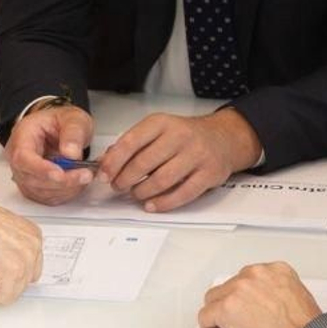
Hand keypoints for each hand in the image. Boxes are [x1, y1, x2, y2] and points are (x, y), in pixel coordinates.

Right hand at [0, 189, 43, 304]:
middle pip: (25, 280)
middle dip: (4, 277)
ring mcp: (25, 259)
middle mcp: (33, 245)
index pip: (30, 265)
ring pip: (14, 290)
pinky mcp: (13, 273)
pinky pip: (4, 298)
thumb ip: (10, 245)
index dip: (6, 267)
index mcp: (32, 233)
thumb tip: (6, 260)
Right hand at [6, 104, 94, 204]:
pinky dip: (64, 194)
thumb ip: (73, 133)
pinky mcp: (34, 186)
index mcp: (22, 135)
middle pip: (31, 178)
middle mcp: (18, 157)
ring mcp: (24, 174)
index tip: (61, 173)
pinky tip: (76, 183)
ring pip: (39, 191)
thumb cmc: (61, 122)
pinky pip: (47, 197)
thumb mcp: (73, 118)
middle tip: (84, 175)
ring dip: (65, 189)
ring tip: (84, 176)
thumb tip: (70, 153)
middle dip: (60, 181)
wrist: (59, 129)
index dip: (40, 169)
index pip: (23, 157)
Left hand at [99, 108, 261, 212]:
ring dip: (142, 191)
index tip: (104, 175)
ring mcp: (196, 155)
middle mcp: (180, 136)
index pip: (131, 141)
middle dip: (125, 179)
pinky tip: (152, 204)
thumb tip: (105, 162)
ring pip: (162, 180)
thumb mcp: (157, 131)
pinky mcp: (209, 174)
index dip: (114, 162)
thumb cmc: (184, 136)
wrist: (222, 138)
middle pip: (144, 163)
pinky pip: (182, 193)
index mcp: (162, 123)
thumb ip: (131, 145)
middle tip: (118, 186)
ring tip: (135, 194)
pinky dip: (163, 203)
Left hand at [197, 262, 322, 327]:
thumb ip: (276, 295)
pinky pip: (205, 317)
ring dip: (218, 317)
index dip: (243, 300)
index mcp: (276, 270)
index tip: (244, 313)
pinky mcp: (226, 308)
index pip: (248, 279)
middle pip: (228, 287)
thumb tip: (260, 308)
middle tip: (234, 326)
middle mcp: (256, 274)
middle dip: (229, 307)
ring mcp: (239, 289)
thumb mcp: (299, 299)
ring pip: (214, 300)